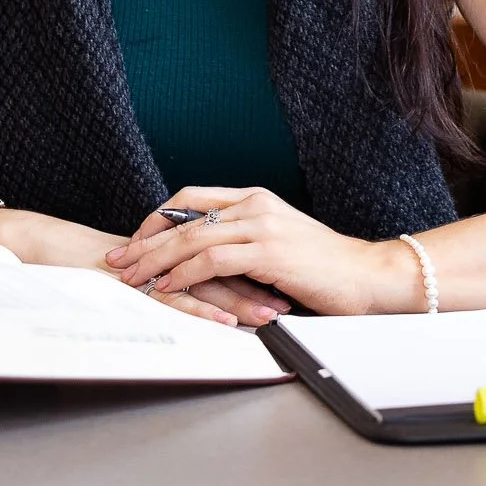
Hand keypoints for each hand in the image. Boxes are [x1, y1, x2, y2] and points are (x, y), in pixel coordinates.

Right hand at [0, 205, 291, 327]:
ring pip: (204, 279)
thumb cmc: (81, 263)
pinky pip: (171, 297)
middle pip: (224, 264)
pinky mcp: (131, 283)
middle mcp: (164, 252)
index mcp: (169, 245)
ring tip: (273, 314)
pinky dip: (201, 309)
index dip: (258, 267)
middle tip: (296, 298)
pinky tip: (225, 322)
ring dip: (242, 298)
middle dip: (261, 283)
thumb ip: (167, 273)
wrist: (38, 250)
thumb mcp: (135, 269)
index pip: (225, 252)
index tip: (290, 282)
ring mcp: (150, 266)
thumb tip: (203, 289)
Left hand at [106, 187, 424, 316]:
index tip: (136, 240)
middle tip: (118, 259)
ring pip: (191, 237)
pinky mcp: (268, 252)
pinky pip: (212, 260)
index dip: (159, 218)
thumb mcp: (279, 244)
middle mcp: (255, 205)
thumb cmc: (326, 268)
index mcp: (256, 198)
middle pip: (183, 216)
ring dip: (156, 260)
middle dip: (145, 241)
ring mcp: (262, 226)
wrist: (367, 276)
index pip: (192, 197)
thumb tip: (203, 258)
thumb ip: (244, 242)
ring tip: (133, 278)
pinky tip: (168, 288)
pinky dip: (183, 274)